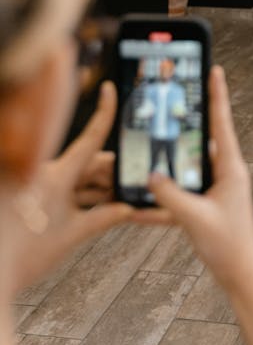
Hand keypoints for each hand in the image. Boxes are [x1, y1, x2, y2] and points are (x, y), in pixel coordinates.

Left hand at [12, 81, 131, 292]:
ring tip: (124, 200)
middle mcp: (48, 175)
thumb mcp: (71, 235)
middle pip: (90, 163)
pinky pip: (70, 191)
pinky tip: (104, 208)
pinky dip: (87, 198)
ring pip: (80, 178)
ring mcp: (43, 187)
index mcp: (56, 176)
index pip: (89, 139)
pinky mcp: (39, 200)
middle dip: (114, 171)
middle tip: (137, 180)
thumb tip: (128, 209)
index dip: (103, 113)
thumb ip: (102, 218)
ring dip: (101, 188)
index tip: (110, 90)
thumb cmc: (23, 255)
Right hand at [133, 66, 252, 291]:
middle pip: (205, 136)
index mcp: (230, 168)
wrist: (240, 274)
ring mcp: (218, 186)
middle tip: (176, 94)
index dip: (217, 95)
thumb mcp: (194, 219)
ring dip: (175, 153)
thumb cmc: (227, 246)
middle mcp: (226, 172)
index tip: (215, 69)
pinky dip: (168, 188)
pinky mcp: (209, 202)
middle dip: (191, 117)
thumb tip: (150, 175)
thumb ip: (170, 196)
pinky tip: (145, 195)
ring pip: (193, 161)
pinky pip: (186, 187)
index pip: (221, 123)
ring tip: (156, 137)